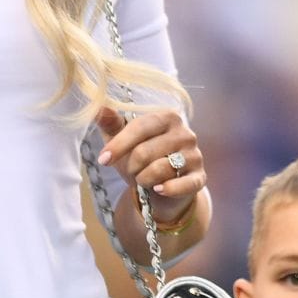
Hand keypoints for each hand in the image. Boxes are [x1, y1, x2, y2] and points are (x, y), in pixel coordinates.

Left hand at [96, 107, 205, 222]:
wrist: (162, 188)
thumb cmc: (141, 159)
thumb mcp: (124, 141)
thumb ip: (112, 123)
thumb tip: (98, 108)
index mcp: (167, 117)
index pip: (140, 127)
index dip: (119, 144)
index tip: (103, 159)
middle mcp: (185, 133)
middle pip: (146, 151)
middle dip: (131, 166)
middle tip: (131, 170)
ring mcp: (195, 155)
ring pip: (160, 169)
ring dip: (144, 179)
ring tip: (144, 179)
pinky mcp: (200, 177)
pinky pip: (183, 184)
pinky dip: (168, 189)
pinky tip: (159, 189)